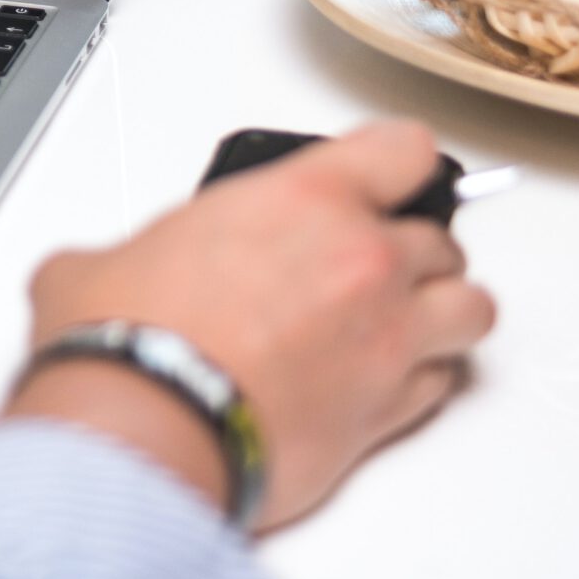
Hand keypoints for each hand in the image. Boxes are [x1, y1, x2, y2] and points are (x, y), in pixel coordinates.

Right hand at [5, 122, 496, 531]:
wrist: (144, 427)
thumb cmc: (130, 339)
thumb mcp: (108, 259)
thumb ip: (141, 251)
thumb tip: (111, 276)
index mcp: (305, 200)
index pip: (403, 151)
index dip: (396, 164)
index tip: (385, 177)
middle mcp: (362, 261)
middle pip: (440, 240)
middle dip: (408, 251)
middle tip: (364, 266)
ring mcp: (387, 339)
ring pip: (471, 311)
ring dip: (442, 312)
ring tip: (402, 322)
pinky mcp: (387, 414)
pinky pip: (442, 384)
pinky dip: (422, 380)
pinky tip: (380, 382)